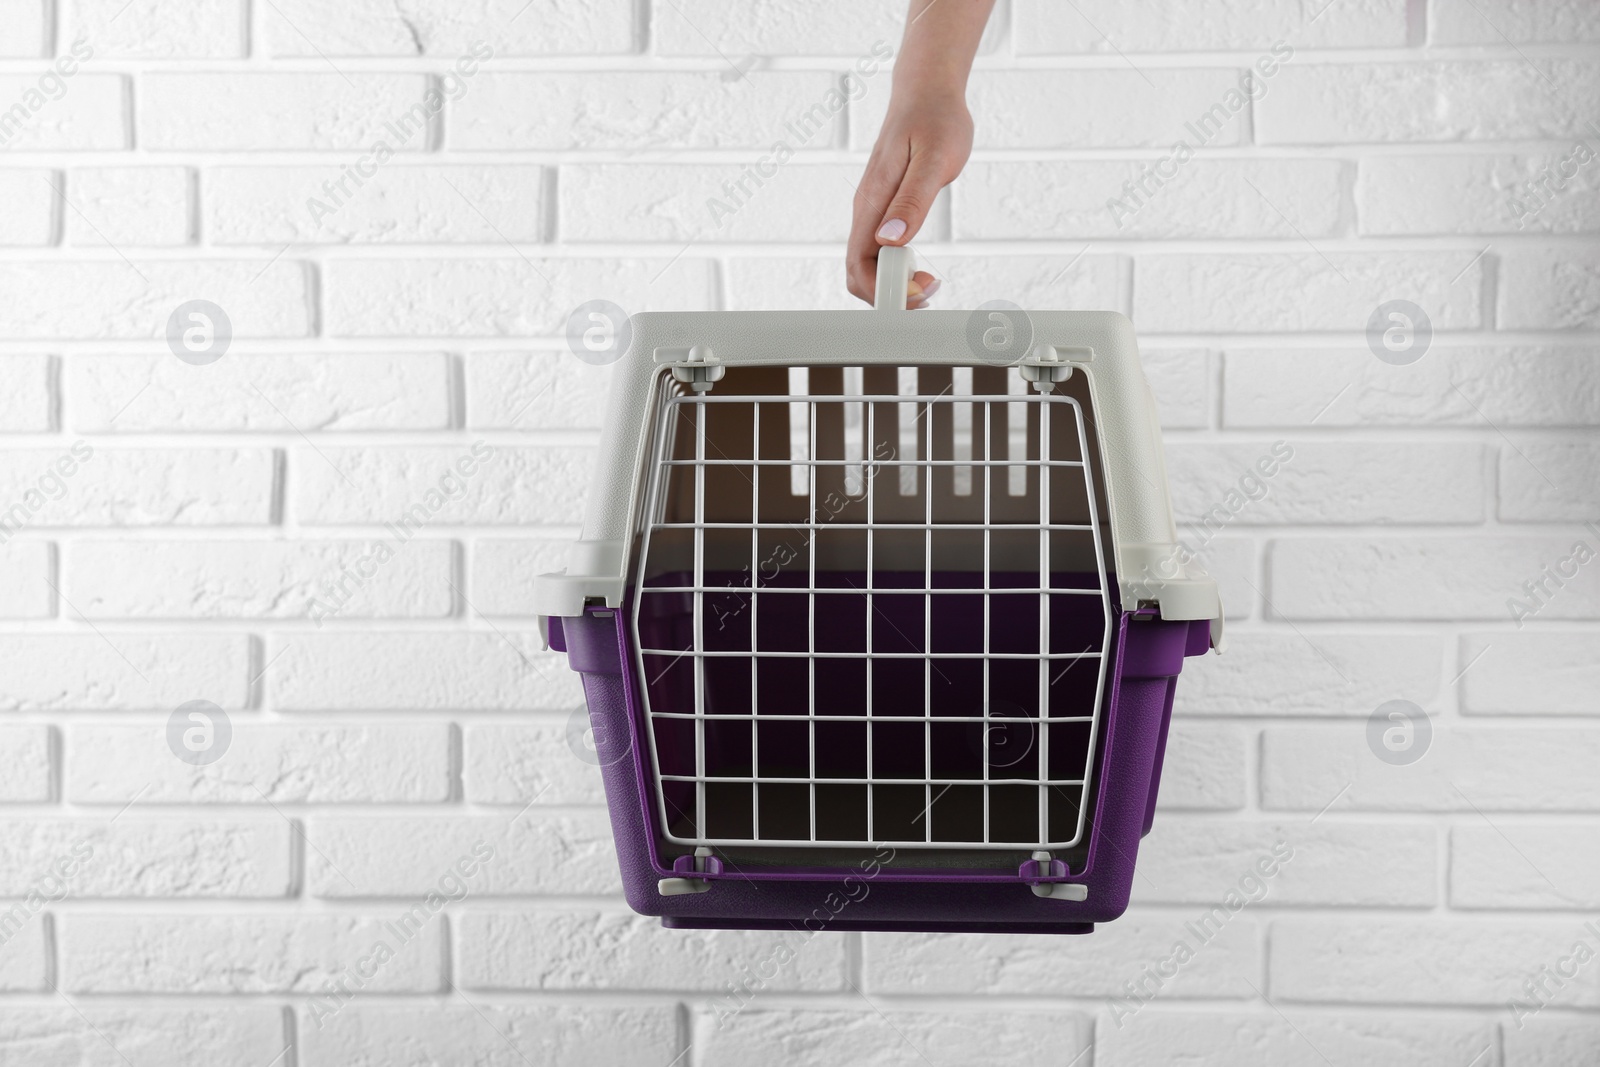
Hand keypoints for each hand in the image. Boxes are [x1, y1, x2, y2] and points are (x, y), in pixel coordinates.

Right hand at [846, 93, 972, 307]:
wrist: (927, 91)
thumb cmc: (935, 119)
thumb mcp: (933, 159)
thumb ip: (912, 201)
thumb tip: (891, 240)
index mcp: (871, 202)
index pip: (858, 266)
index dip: (884, 290)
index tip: (919, 290)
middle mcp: (865, 211)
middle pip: (858, 274)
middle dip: (888, 294)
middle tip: (930, 289)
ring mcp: (872, 212)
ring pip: (867, 266)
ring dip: (894, 284)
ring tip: (930, 280)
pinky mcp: (883, 210)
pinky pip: (879, 253)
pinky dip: (897, 270)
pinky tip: (921, 265)